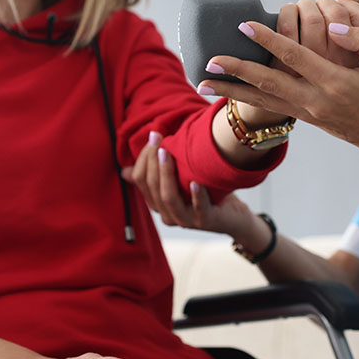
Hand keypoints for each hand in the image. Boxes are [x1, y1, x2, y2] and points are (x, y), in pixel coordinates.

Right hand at [122, 133, 255, 235]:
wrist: (233, 217)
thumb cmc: (205, 194)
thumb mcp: (178, 182)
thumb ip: (156, 176)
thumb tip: (124, 171)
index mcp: (158, 204)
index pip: (141, 180)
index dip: (144, 159)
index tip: (153, 137)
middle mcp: (168, 214)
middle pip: (152, 187)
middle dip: (152, 160)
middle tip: (157, 138)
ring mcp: (185, 220)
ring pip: (168, 198)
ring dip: (166, 173)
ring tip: (167, 153)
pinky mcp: (204, 221)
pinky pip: (197, 209)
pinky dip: (196, 195)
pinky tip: (195, 182)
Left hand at [200, 16, 358, 152]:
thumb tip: (334, 25)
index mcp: (334, 82)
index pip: (294, 57)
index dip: (268, 39)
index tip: (246, 25)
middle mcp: (314, 100)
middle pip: (267, 82)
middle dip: (237, 70)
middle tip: (210, 59)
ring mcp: (304, 111)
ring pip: (260, 100)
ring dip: (229, 91)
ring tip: (200, 83)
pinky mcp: (300, 117)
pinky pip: (266, 107)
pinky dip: (243, 100)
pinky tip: (223, 93)